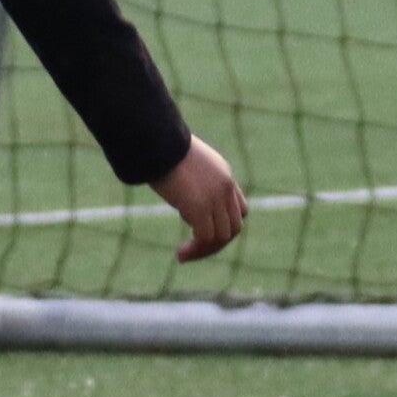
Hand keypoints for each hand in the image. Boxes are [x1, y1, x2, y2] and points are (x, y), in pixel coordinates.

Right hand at [151, 136, 248, 261]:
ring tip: (183, 255)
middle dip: (216, 244)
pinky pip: (205, 238)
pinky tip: (180, 253)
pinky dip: (195, 250)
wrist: (157, 141)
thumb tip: (179, 192)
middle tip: (194, 249)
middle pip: (234, 227)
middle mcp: (225, 187)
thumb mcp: (183, 162)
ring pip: (221, 237)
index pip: (240, 209)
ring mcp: (214, 198)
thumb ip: (190, 179)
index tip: (203, 231)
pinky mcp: (200, 207)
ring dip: (204, 251)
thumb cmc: (160, 148)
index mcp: (224, 174)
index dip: (225, 225)